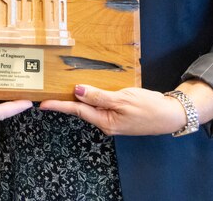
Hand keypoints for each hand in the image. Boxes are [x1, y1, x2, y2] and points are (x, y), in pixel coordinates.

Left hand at [39, 85, 187, 136]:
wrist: (170, 115)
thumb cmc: (149, 107)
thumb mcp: (123, 99)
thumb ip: (99, 96)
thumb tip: (77, 91)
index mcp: (105, 121)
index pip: (77, 111)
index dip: (59, 105)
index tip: (42, 103)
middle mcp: (105, 122)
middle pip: (80, 109)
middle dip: (64, 102)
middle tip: (47, 92)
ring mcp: (112, 119)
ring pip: (90, 107)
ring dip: (76, 99)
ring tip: (61, 90)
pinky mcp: (118, 114)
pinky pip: (100, 105)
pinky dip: (91, 97)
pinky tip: (86, 90)